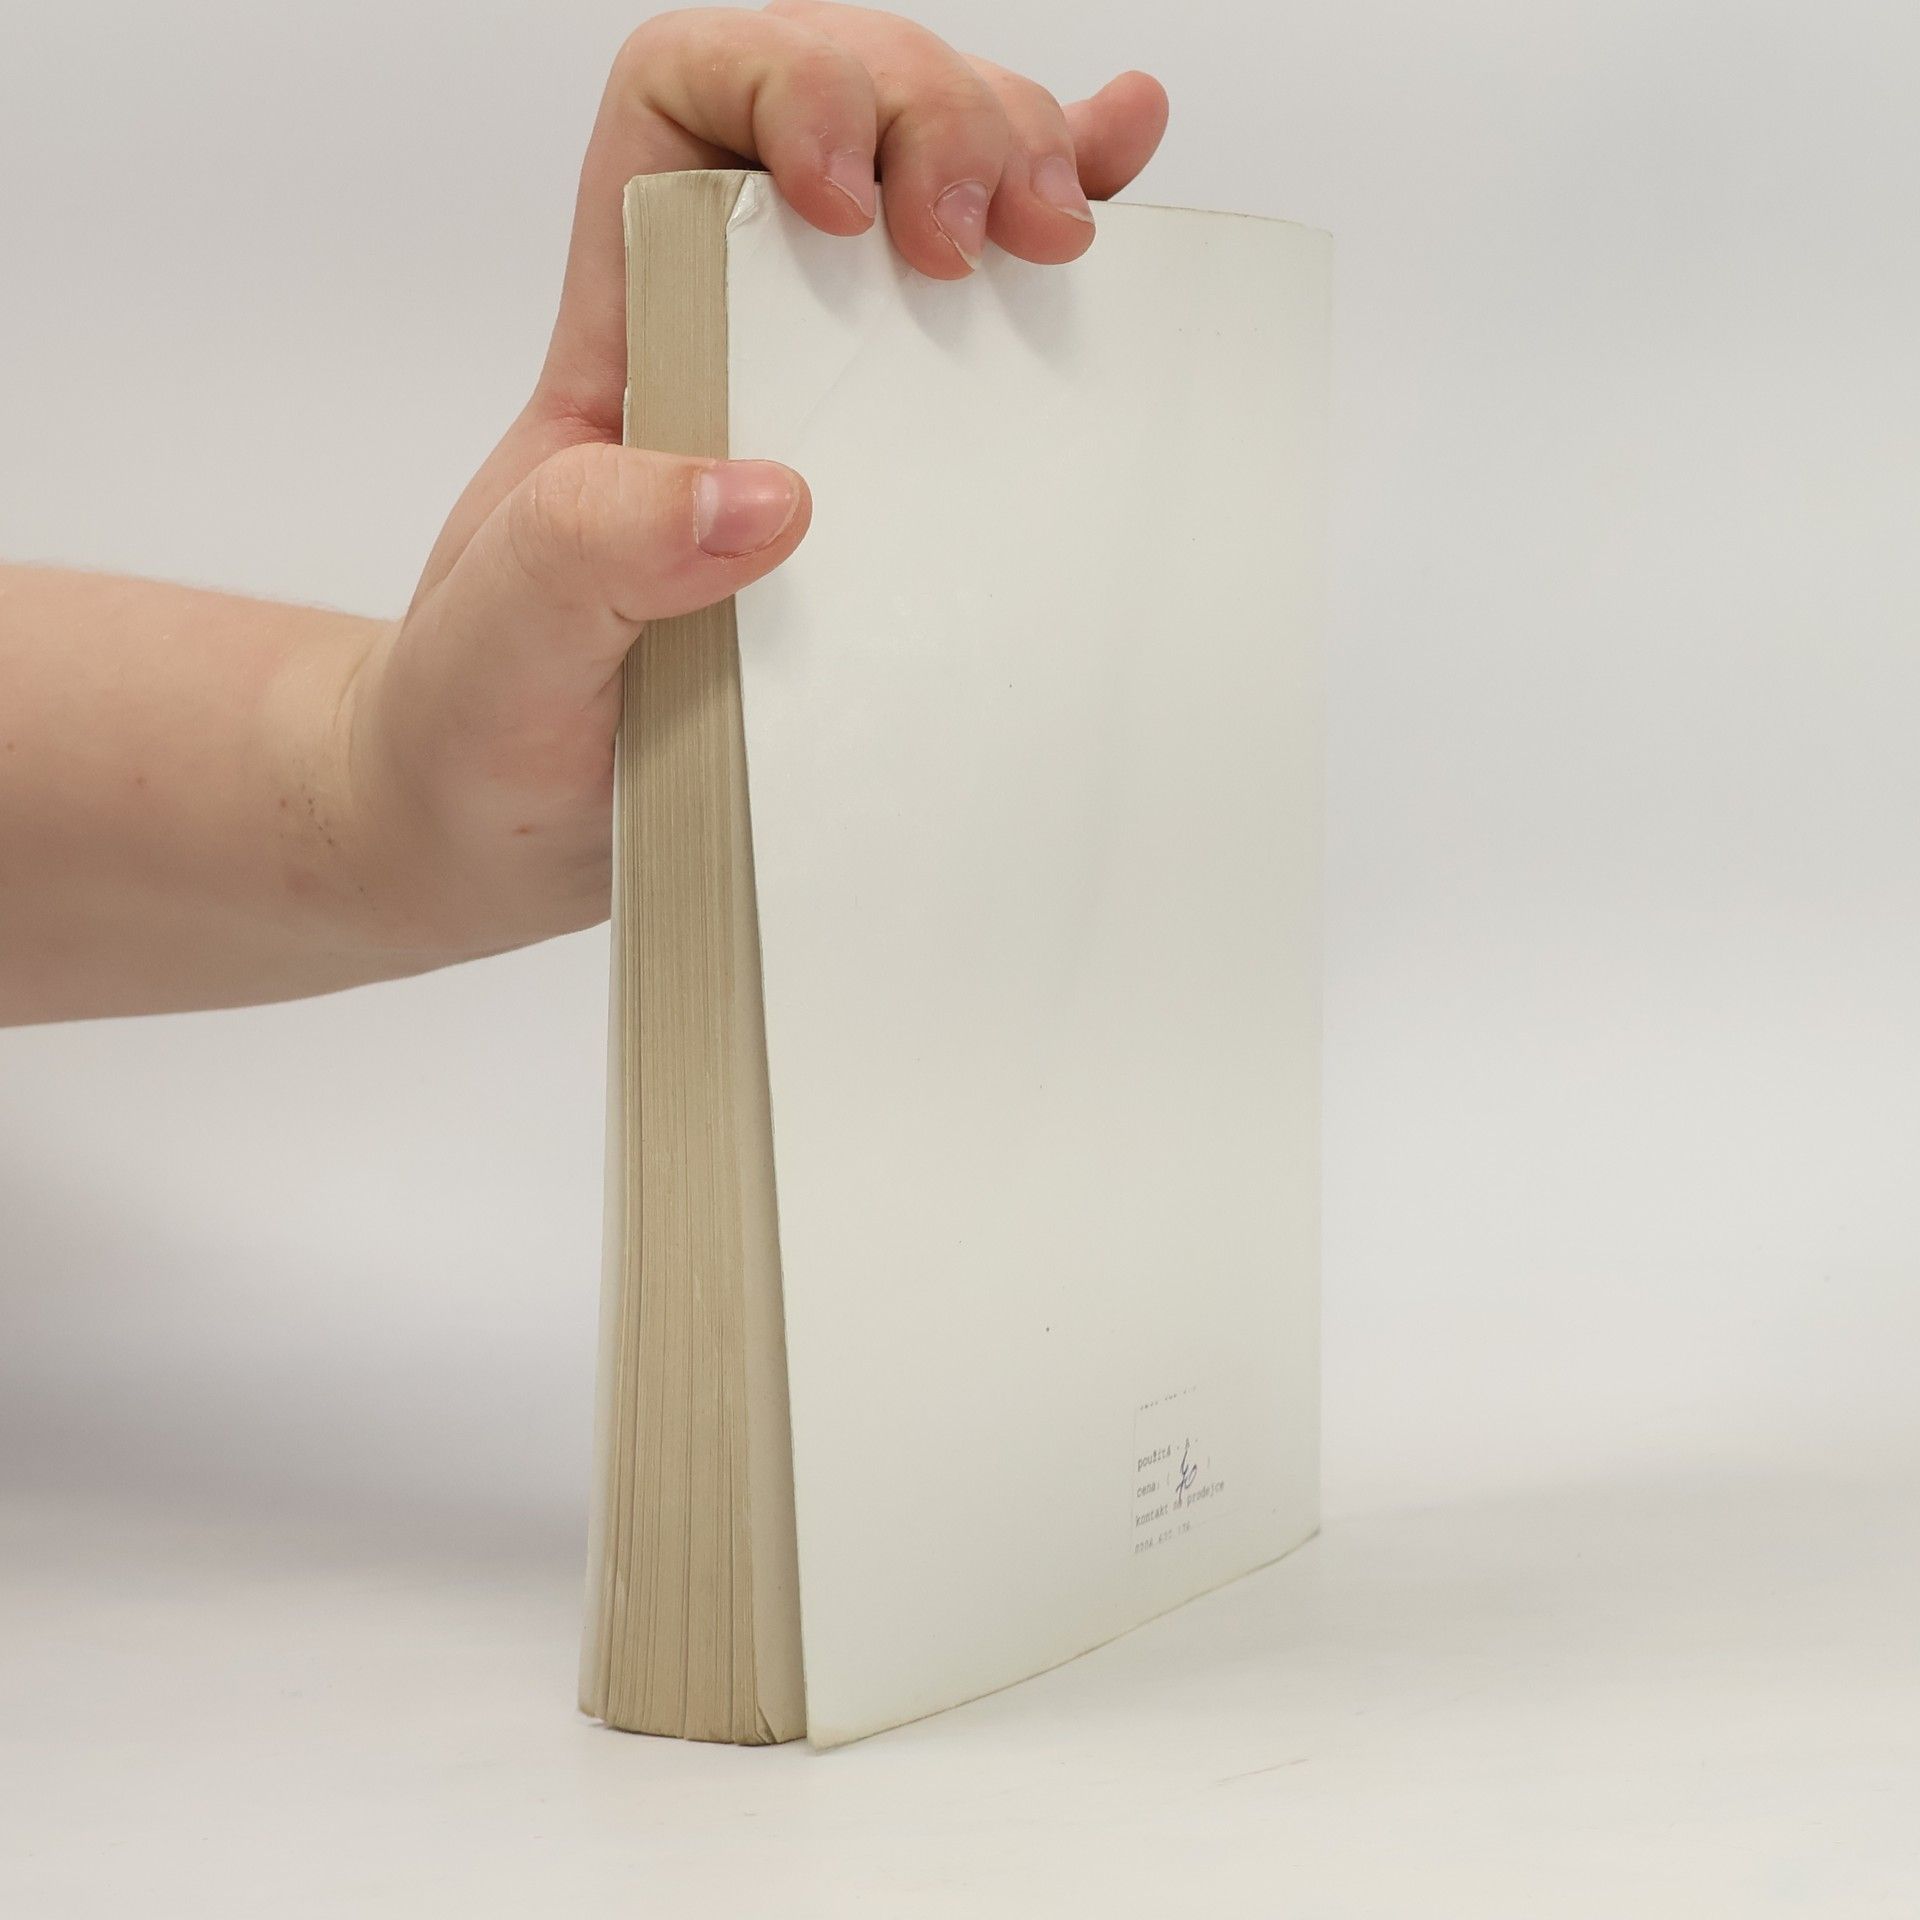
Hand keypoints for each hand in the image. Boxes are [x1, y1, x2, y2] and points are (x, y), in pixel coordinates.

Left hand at [342, 4, 1168, 958]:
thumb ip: (591, 550)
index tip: (846, 206)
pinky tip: (1117, 168)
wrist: (508, 822)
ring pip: (930, 184)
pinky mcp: (898, 478)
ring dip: (1015, 152)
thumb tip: (768, 494)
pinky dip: (1061, 212)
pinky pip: (987, 317)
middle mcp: (730, 333)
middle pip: (840, 106)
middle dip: (933, 115)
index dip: (785, 86)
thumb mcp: (505, 642)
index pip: (685, 96)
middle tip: (979, 236)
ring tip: (1062, 228)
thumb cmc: (484, 722)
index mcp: (626, 331)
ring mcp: (825, 398)